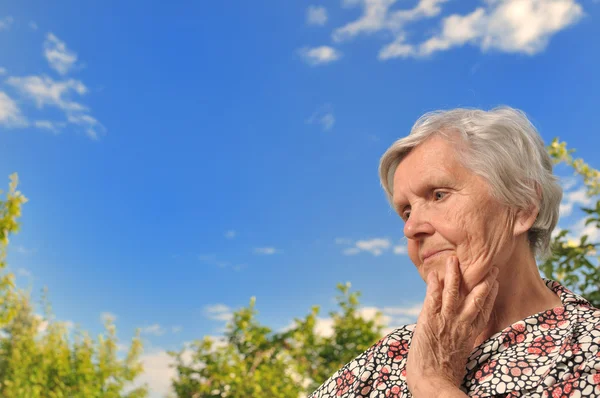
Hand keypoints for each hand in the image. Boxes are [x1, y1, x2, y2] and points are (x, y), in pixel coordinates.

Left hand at [405, 256, 498, 395]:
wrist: (433, 383)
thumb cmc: (444, 374)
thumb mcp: (460, 354)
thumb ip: (462, 339)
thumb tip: (462, 333)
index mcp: (470, 334)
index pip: (484, 309)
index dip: (490, 294)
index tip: (495, 281)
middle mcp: (461, 324)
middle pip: (476, 297)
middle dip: (483, 280)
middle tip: (489, 265)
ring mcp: (446, 320)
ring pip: (453, 291)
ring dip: (454, 274)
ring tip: (453, 258)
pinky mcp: (429, 320)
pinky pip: (432, 298)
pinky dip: (433, 285)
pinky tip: (433, 274)